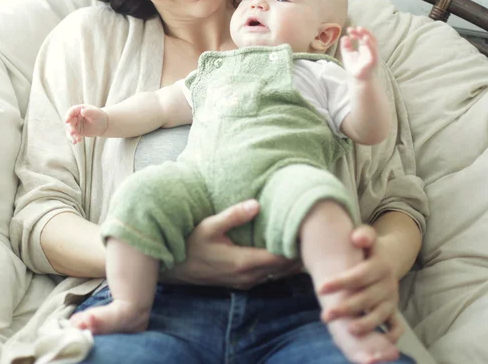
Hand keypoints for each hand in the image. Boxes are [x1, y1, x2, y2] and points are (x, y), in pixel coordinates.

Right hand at [65, 104, 107, 143]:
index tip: (67, 121)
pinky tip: (75, 142)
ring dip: (72, 135)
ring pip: (70, 130)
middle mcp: (76, 117)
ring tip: (78, 139)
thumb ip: (89, 112)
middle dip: (70, 128)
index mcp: (79, 109)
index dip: (68, 115)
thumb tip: (82, 111)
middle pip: (70, 122)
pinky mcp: (77, 131)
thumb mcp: (96, 113)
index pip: (72, 111)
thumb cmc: (100, 116)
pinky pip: (73, 135)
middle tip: (73, 133)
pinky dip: (73, 138)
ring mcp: (76, 124)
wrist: (104, 125)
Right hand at [165, 200, 300, 289]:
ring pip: (278, 274)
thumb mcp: (209, 226)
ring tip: (303, 240)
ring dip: (291, 261)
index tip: (307, 231)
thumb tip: (256, 204)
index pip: (280, 258)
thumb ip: (233, 216)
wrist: (175, 269)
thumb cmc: (191, 245)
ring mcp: (245, 282)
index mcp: (243, 262)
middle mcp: (248, 276)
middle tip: (311, 233)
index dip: (295, 247)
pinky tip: (285, 252)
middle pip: (284, 268)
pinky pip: (269, 276)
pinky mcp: (242, 283)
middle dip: (298, 253)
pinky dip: (281, 266)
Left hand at [317, 225, 403, 342]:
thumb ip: (364, 234)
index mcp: (379, 265)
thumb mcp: (367, 235)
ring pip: (380, 315)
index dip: (340, 282)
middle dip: (346, 308)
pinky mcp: (394, 311)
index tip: (320, 287)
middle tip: (325, 316)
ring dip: (365, 324)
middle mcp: (387, 284)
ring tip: (347, 330)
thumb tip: (357, 238)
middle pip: (367, 298)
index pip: (359, 275)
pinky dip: (390, 335)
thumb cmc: (367, 248)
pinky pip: (397, 326)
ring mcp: (392, 299)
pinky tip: (377, 343)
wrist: (388, 258)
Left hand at [340, 27, 378, 80]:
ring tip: (360, 30)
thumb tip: (345, 36)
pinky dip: (369, 44)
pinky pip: (373, 50)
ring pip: (373, 42)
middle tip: (353, 28)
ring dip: (367, 34)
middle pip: (368, 37)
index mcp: (365, 48)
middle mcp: (370, 50)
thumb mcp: (347, 54)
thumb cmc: (354, 67)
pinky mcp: (373, 60)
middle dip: (362, 31)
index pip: (362, 37)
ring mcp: (373, 54)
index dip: (356, 32)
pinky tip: (364, 39)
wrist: (357, 80)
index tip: (349, 29)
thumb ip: (345, 45)